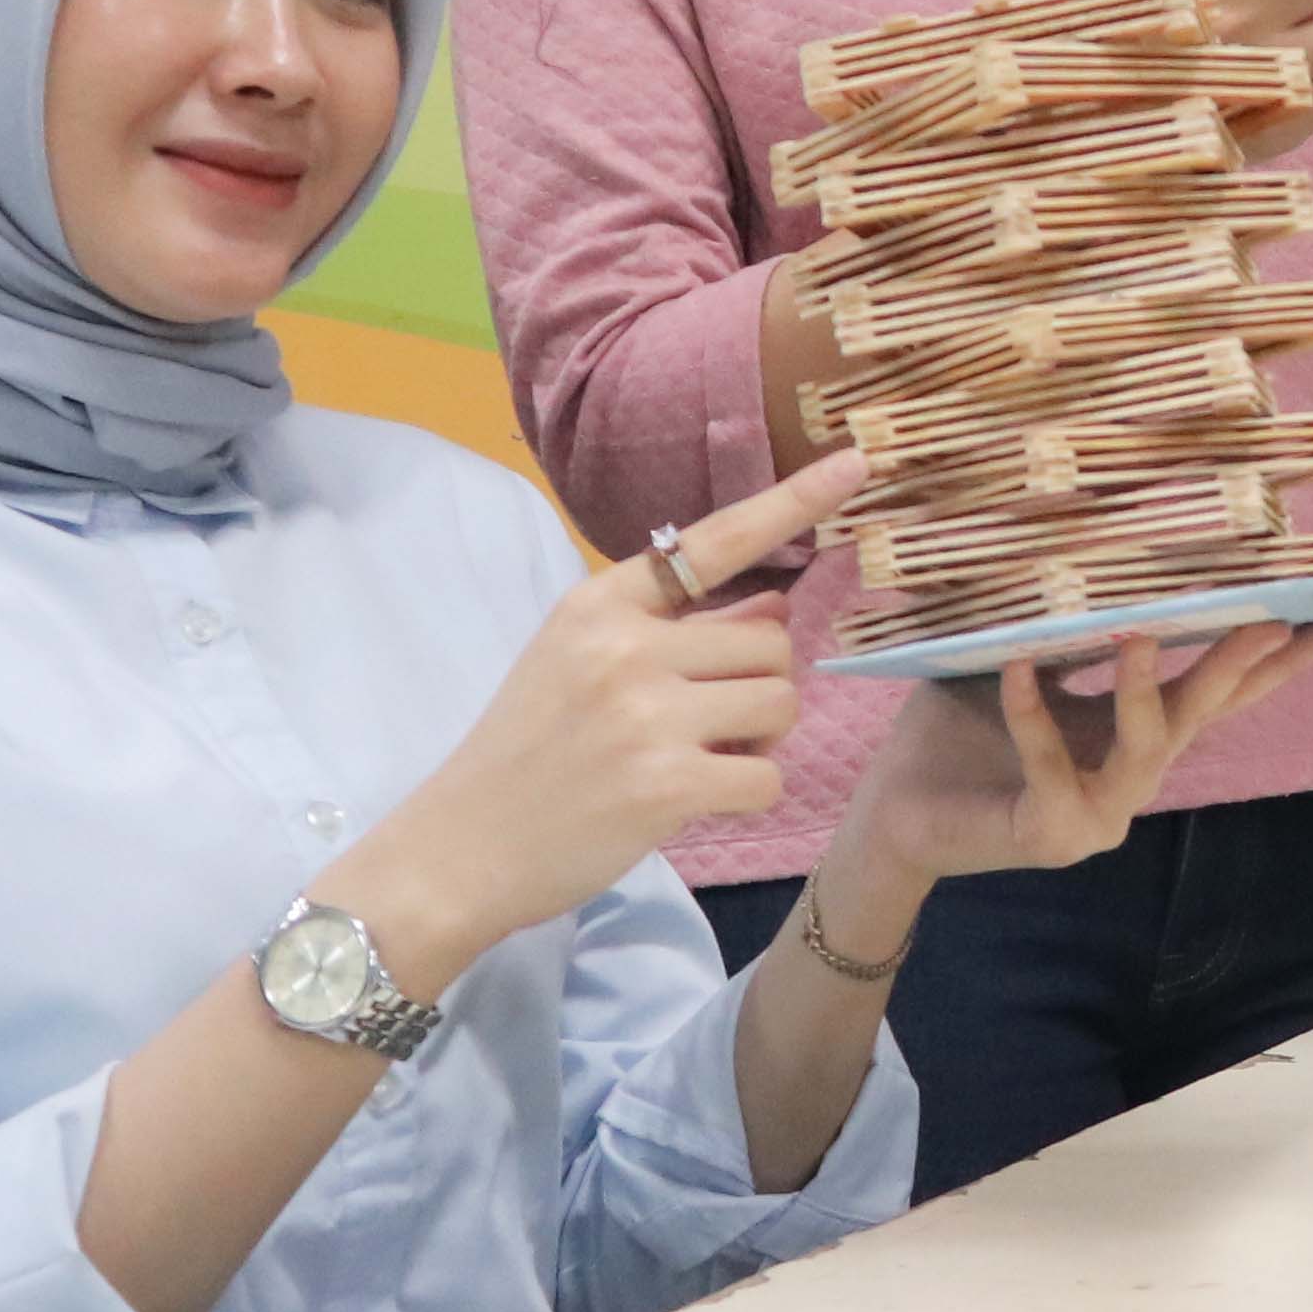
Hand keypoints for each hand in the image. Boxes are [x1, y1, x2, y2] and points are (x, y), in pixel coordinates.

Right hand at [335, 449, 863, 982]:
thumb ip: (673, 628)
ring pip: (780, 703)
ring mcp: (647, 715)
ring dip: (759, 740)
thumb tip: (774, 599)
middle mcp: (625, 647)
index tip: (855, 461)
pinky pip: (767, 776)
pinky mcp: (668, 786)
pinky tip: (692, 804)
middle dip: (759, 685)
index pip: (713, 540)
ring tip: (698, 760)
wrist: (457, 849)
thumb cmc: (524, 754)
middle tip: (707, 724)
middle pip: (770, 641)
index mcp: (600, 604)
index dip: (793, 501)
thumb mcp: (577, 663)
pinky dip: (745, 796)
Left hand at [824, 622, 1312, 888]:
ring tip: (1140, 633)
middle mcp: (1130, 774)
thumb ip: (1065, 631)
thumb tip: (1096, 549)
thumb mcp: (1021, 664)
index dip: (1276, 661)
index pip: (1217, 693)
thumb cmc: (956, 733)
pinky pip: (1050, 764)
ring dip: (1144, 690)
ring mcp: (1099, 812)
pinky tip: (1017, 670)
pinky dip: (1033, 716)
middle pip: (1202, 713)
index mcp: (1131, 731)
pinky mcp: (1052, 832)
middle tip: (1277, 615)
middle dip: (1241, 664)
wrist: (894, 814)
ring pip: (1145, 747)